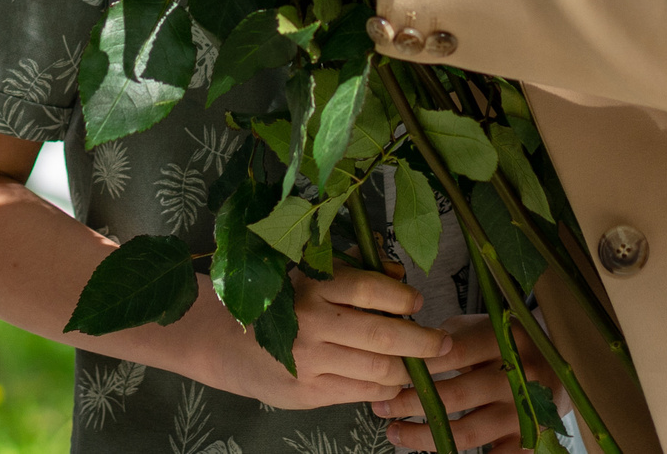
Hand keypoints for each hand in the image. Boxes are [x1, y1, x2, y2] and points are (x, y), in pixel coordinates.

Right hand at [188, 266, 453, 410]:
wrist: (223, 340)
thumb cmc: (278, 301)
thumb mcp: (311, 276)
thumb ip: (354, 274)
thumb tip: (401, 277)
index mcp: (314, 286)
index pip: (370, 290)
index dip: (403, 298)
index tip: (417, 303)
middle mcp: (313, 322)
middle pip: (383, 336)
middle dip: (423, 342)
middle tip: (443, 343)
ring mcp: (310, 361)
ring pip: (378, 370)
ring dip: (408, 369)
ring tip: (419, 364)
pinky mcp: (308, 392)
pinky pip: (362, 392)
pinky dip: (385, 387)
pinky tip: (391, 380)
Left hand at [375, 315, 558, 451]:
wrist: (557, 360)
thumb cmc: (505, 340)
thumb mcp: (481, 325)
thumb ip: (447, 336)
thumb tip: (402, 351)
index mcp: (505, 339)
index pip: (451, 354)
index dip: (417, 365)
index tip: (387, 372)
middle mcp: (519, 377)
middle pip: (455, 397)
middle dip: (410, 403)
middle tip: (381, 406)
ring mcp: (526, 412)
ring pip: (467, 434)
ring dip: (424, 436)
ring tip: (395, 432)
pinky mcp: (530, 438)